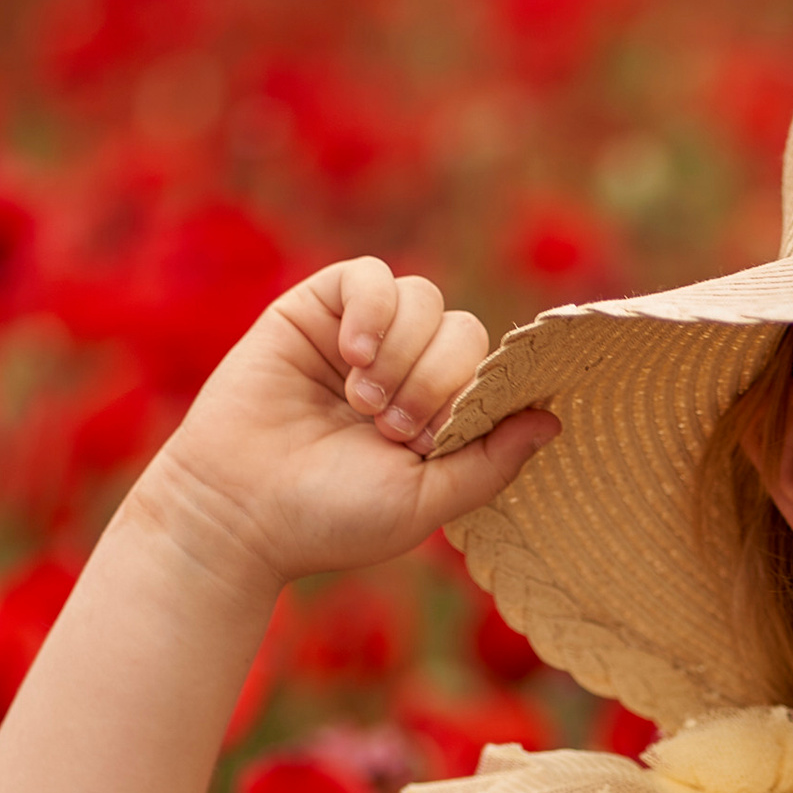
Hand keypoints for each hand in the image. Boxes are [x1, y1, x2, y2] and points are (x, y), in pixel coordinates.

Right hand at [129, 258, 557, 597]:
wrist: (238, 509)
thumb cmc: (330, 516)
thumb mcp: (425, 500)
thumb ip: (491, 461)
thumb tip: (554, 419)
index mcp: (440, 415)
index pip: (493, 371)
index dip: (473, 397)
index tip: (431, 442)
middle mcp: (408, 370)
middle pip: (466, 332)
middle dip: (437, 381)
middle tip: (391, 428)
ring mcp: (364, 337)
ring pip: (424, 300)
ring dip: (404, 353)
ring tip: (363, 402)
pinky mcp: (317, 309)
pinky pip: (371, 275)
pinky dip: (373, 310)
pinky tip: (353, 355)